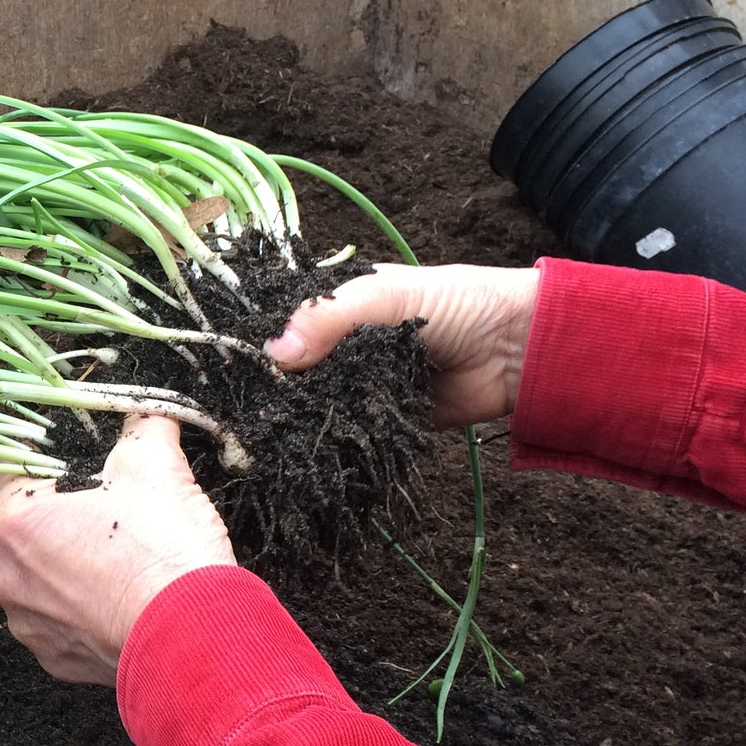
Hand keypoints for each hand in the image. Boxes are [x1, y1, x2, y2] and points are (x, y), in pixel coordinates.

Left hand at [0, 415, 237, 684]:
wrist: (196, 639)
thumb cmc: (164, 552)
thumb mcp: (156, 464)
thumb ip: (141, 427)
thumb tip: (146, 413)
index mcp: (10, 521)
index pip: (17, 465)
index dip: (55, 453)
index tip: (84, 457)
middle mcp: (4, 576)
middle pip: (29, 521)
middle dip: (66, 509)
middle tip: (114, 506)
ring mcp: (28, 623)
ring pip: (45, 572)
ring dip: (76, 559)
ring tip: (123, 554)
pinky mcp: (56, 658)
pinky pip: (64, 617)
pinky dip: (88, 604)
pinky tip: (123, 593)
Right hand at [264, 263, 540, 426]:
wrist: (517, 349)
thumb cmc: (455, 303)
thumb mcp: (384, 297)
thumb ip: (329, 317)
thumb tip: (273, 354)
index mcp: (340, 306)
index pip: (288, 323)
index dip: (261, 341)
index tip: (227, 364)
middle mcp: (345, 345)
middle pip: (298, 367)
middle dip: (276, 385)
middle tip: (240, 407)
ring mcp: (363, 383)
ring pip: (319, 400)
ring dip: (300, 415)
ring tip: (260, 434)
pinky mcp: (385, 418)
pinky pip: (351, 430)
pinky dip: (335, 437)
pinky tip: (302, 448)